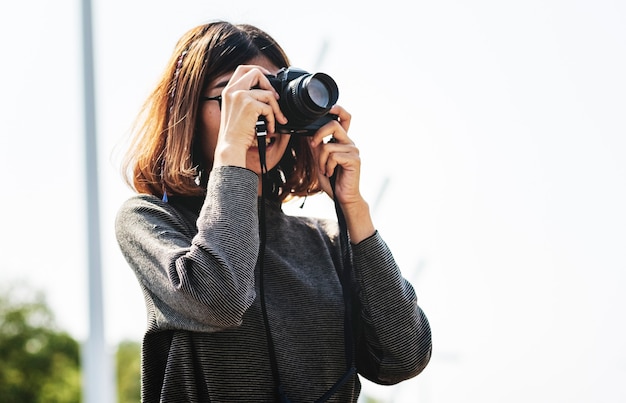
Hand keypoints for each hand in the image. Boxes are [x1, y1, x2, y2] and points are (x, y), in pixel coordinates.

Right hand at [213, 65, 287, 166]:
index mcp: (228, 91)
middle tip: (276, 97)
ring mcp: (240, 96)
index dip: (258, 70)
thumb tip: (267, 93)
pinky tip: (269, 128)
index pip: (243, 69)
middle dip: (269, 83)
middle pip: (255, 72)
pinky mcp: (249, 105)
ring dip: (276, 109)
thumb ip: (246, 99)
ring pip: (268, 94)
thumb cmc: (235, 133)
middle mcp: (232, 90)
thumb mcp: (236, 111)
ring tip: (274, 121)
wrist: (230, 146)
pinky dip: (273, 119)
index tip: (268, 77)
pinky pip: (269, 108)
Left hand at [308, 105, 374, 242]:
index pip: (344, 119)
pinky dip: (327, 166)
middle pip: (333, 125)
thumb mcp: (320, 161)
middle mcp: (350, 143)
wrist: (343, 198)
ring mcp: (353, 150)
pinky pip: (333, 155)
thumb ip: (316, 147)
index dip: (338, 109)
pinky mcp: (354, 160)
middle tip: (313, 145)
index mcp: (342, 141)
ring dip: (321, 160)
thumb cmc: (332, 180)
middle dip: (319, 134)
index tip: (329, 107)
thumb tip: (307, 133)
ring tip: (325, 170)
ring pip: (328, 145)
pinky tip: (331, 173)